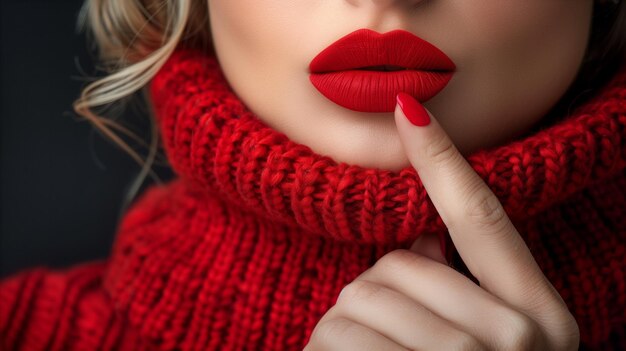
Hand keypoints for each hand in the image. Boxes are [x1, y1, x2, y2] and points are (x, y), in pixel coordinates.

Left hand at [303, 93, 579, 350]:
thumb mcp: (497, 340)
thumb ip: (466, 286)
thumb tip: (425, 242)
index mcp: (540, 314)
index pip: (481, 219)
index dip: (441, 160)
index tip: (407, 107)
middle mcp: (516, 336)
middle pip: (399, 263)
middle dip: (377, 290)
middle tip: (387, 334)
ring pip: (362, 296)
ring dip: (347, 323)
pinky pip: (336, 334)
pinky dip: (325, 346)